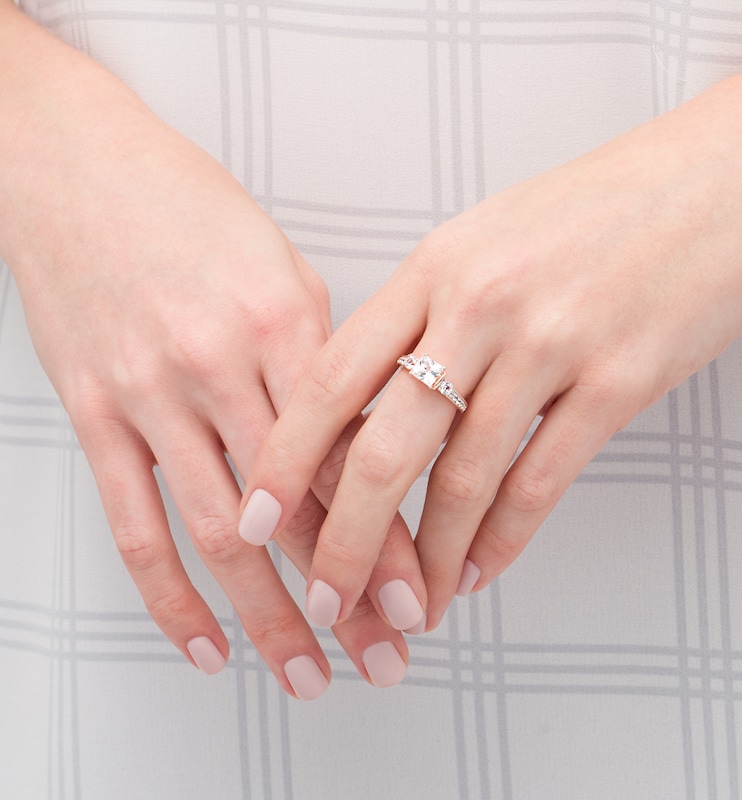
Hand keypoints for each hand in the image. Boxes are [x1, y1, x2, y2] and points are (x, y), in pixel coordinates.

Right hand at [0, 8, 413, 695]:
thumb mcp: (282, 267)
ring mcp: (152, 394)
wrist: (77, 168)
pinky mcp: (96, 412)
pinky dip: (168, 595)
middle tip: (383, 657)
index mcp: (283, 324)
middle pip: (296, 509)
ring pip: (219, 531)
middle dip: (346, 594)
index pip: (351, 457)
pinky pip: (134, 523)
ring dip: (268, 615)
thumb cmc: (189, 210)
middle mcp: (220, 365)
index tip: (420, 589)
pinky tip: (204, 643)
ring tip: (306, 672)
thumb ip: (322, 356)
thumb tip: (360, 436)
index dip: (390, 535)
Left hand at [242, 65, 741, 629]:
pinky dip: (502, 542)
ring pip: (463, 480)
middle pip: (385, 446)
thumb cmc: (595, 210)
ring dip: (429, 560)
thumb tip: (372, 400)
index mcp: (435, 267)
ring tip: (409, 605)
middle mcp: (481, 305)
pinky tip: (478, 571)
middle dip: (345, 540)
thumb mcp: (484, 241)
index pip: (334, 377)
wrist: (716, 180)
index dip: (286, 457)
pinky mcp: (619, 382)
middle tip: (326, 597)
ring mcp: (551, 344)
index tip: (259, 514)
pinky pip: (540, 483)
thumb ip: (424, 314)